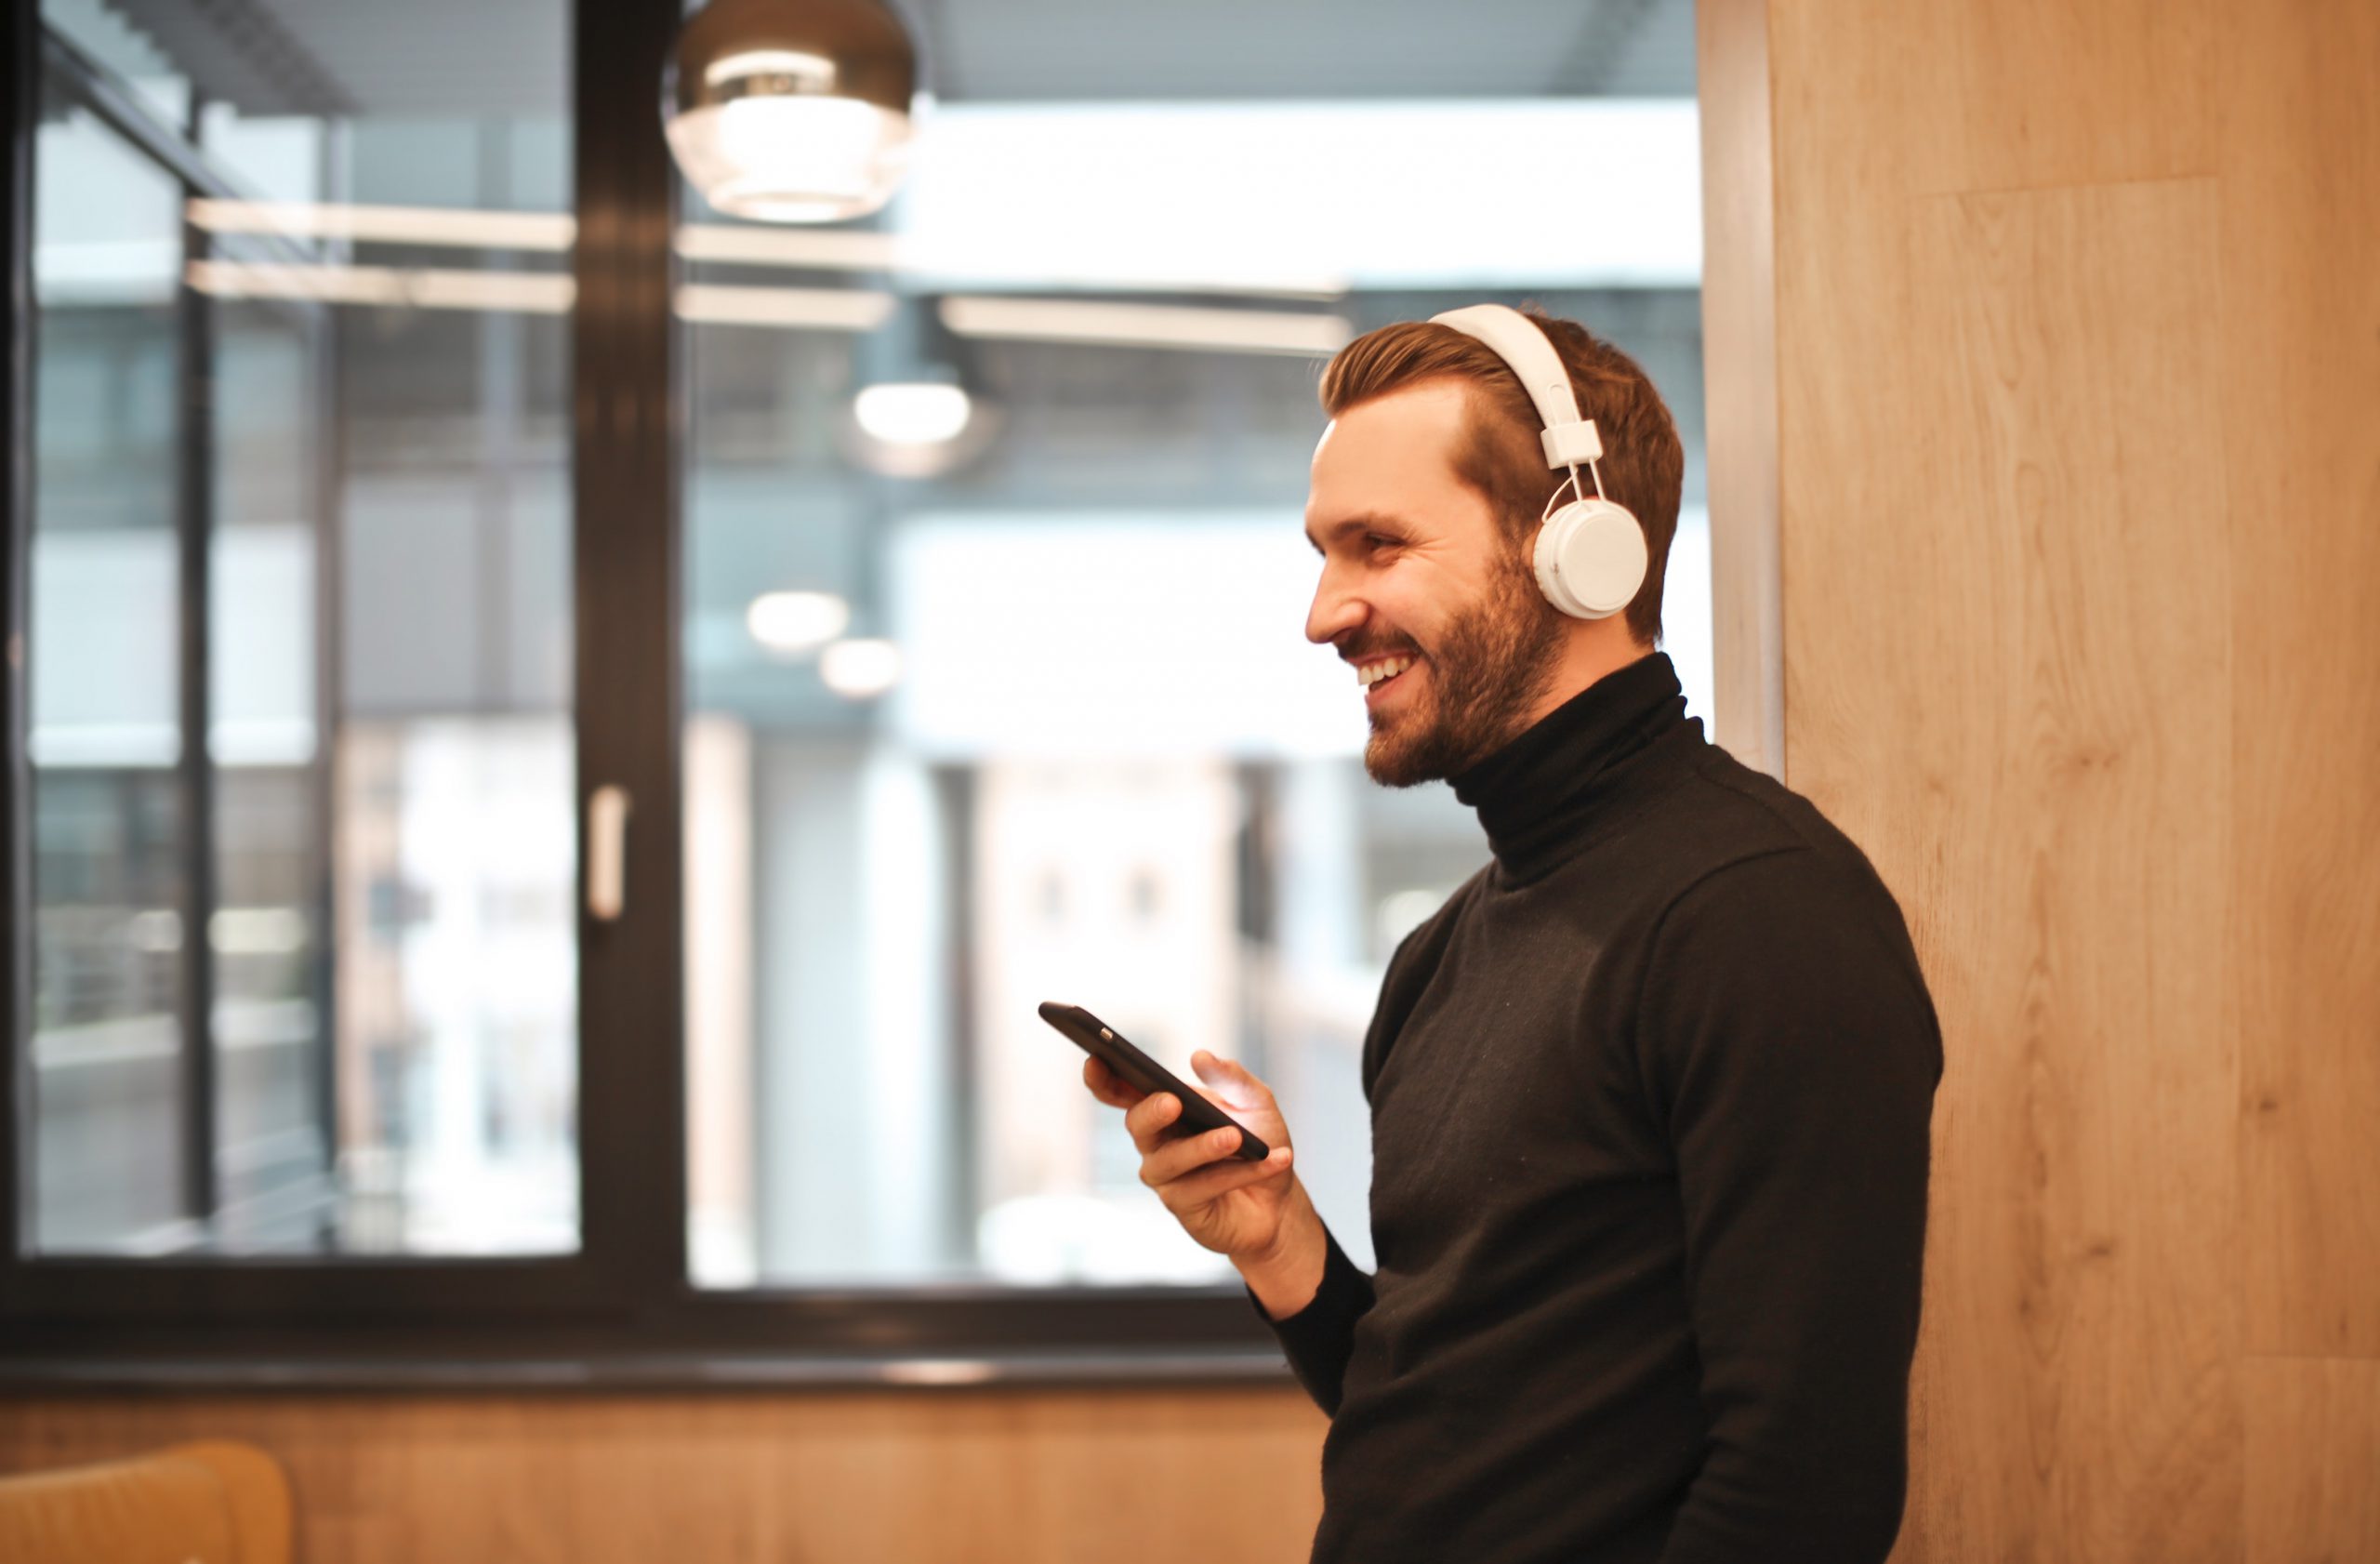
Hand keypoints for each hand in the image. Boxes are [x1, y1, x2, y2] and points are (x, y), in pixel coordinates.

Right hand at [1082, 1050, 1298, 1259]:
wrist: (1281, 1200)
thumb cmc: (1260, 1144)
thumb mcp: (1255, 1102)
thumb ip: (1231, 1077)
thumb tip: (1199, 1056)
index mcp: (1163, 1111)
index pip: (1123, 1093)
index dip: (1103, 1079)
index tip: (1095, 1059)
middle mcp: (1157, 1144)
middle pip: (1137, 1125)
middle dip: (1152, 1111)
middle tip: (1172, 1101)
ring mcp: (1167, 1180)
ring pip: (1171, 1161)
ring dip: (1203, 1147)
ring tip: (1235, 1138)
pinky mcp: (1185, 1209)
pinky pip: (1206, 1187)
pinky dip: (1242, 1172)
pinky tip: (1274, 1160)